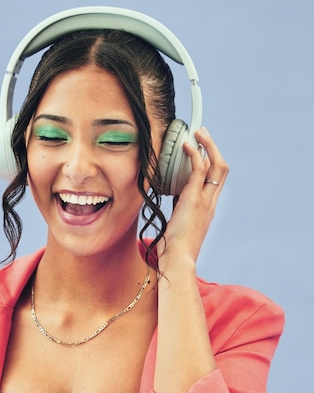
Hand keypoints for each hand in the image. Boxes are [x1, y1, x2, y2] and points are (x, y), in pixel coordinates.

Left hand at [158, 127, 228, 266]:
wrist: (177, 260)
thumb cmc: (173, 249)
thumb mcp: (176, 226)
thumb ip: (178, 212)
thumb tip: (169, 205)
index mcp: (207, 208)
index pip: (215, 180)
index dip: (210, 163)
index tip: (200, 151)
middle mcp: (211, 202)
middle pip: (222, 169)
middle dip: (213, 148)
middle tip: (202, 133)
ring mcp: (205, 200)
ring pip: (216, 165)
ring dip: (208, 145)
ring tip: (198, 132)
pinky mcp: (195, 199)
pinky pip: (200, 170)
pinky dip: (195, 154)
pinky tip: (187, 146)